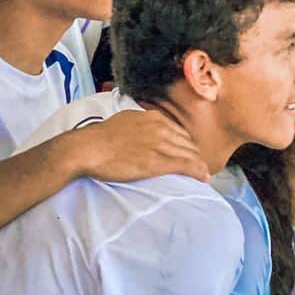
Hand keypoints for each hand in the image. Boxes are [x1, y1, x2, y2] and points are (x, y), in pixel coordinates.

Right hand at [67, 109, 208, 183]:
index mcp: (153, 117)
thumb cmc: (102, 137)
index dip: (185, 144)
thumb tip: (145, 131)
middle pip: (187, 142)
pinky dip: (197, 171)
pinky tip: (204, 177)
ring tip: (203, 173)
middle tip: (198, 167)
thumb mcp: (125, 121)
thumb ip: (140, 124)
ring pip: (190, 154)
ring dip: (199, 164)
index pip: (179, 131)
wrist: (89, 148)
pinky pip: (185, 165)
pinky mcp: (158, 161)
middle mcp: (160, 128)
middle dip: (194, 154)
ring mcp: (160, 144)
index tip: (187, 154)